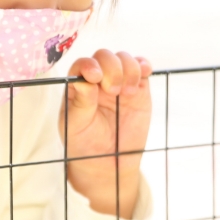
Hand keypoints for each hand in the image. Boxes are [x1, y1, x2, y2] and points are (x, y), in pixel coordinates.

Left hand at [62, 50, 152, 218]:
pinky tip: (144, 73)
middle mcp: (98, 79)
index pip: (82, 65)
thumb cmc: (85, 143)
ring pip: (124, 59)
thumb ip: (80, 103)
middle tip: (113, 91)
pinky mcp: (139, 89)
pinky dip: (144, 66)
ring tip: (127, 93)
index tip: (95, 77)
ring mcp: (119, 82)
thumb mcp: (76, 126)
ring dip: (128, 69)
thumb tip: (84, 81)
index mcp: (79, 85)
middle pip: (104, 57)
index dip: (89, 65)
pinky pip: (143, 69)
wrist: (109, 162)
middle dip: (111, 68)